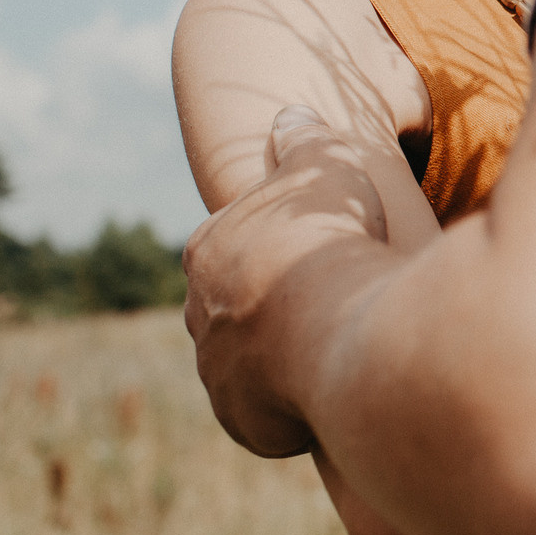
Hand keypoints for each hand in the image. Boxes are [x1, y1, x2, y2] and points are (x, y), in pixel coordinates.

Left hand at [183, 106, 393, 458]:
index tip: (313, 255)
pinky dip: (295, 408)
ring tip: (337, 351)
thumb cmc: (327, 237)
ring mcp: (215, 373)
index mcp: (206, 251)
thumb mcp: (322, 167)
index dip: (274, 251)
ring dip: (284, 363)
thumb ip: (303, 140)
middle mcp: (199, 315)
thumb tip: (290, 114)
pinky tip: (333, 391)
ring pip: (249, 367)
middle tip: (328, 304)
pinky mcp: (241, 420)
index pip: (230, 249)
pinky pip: (267, 416)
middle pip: (235, 311)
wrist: (332, 320)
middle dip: (273, 311)